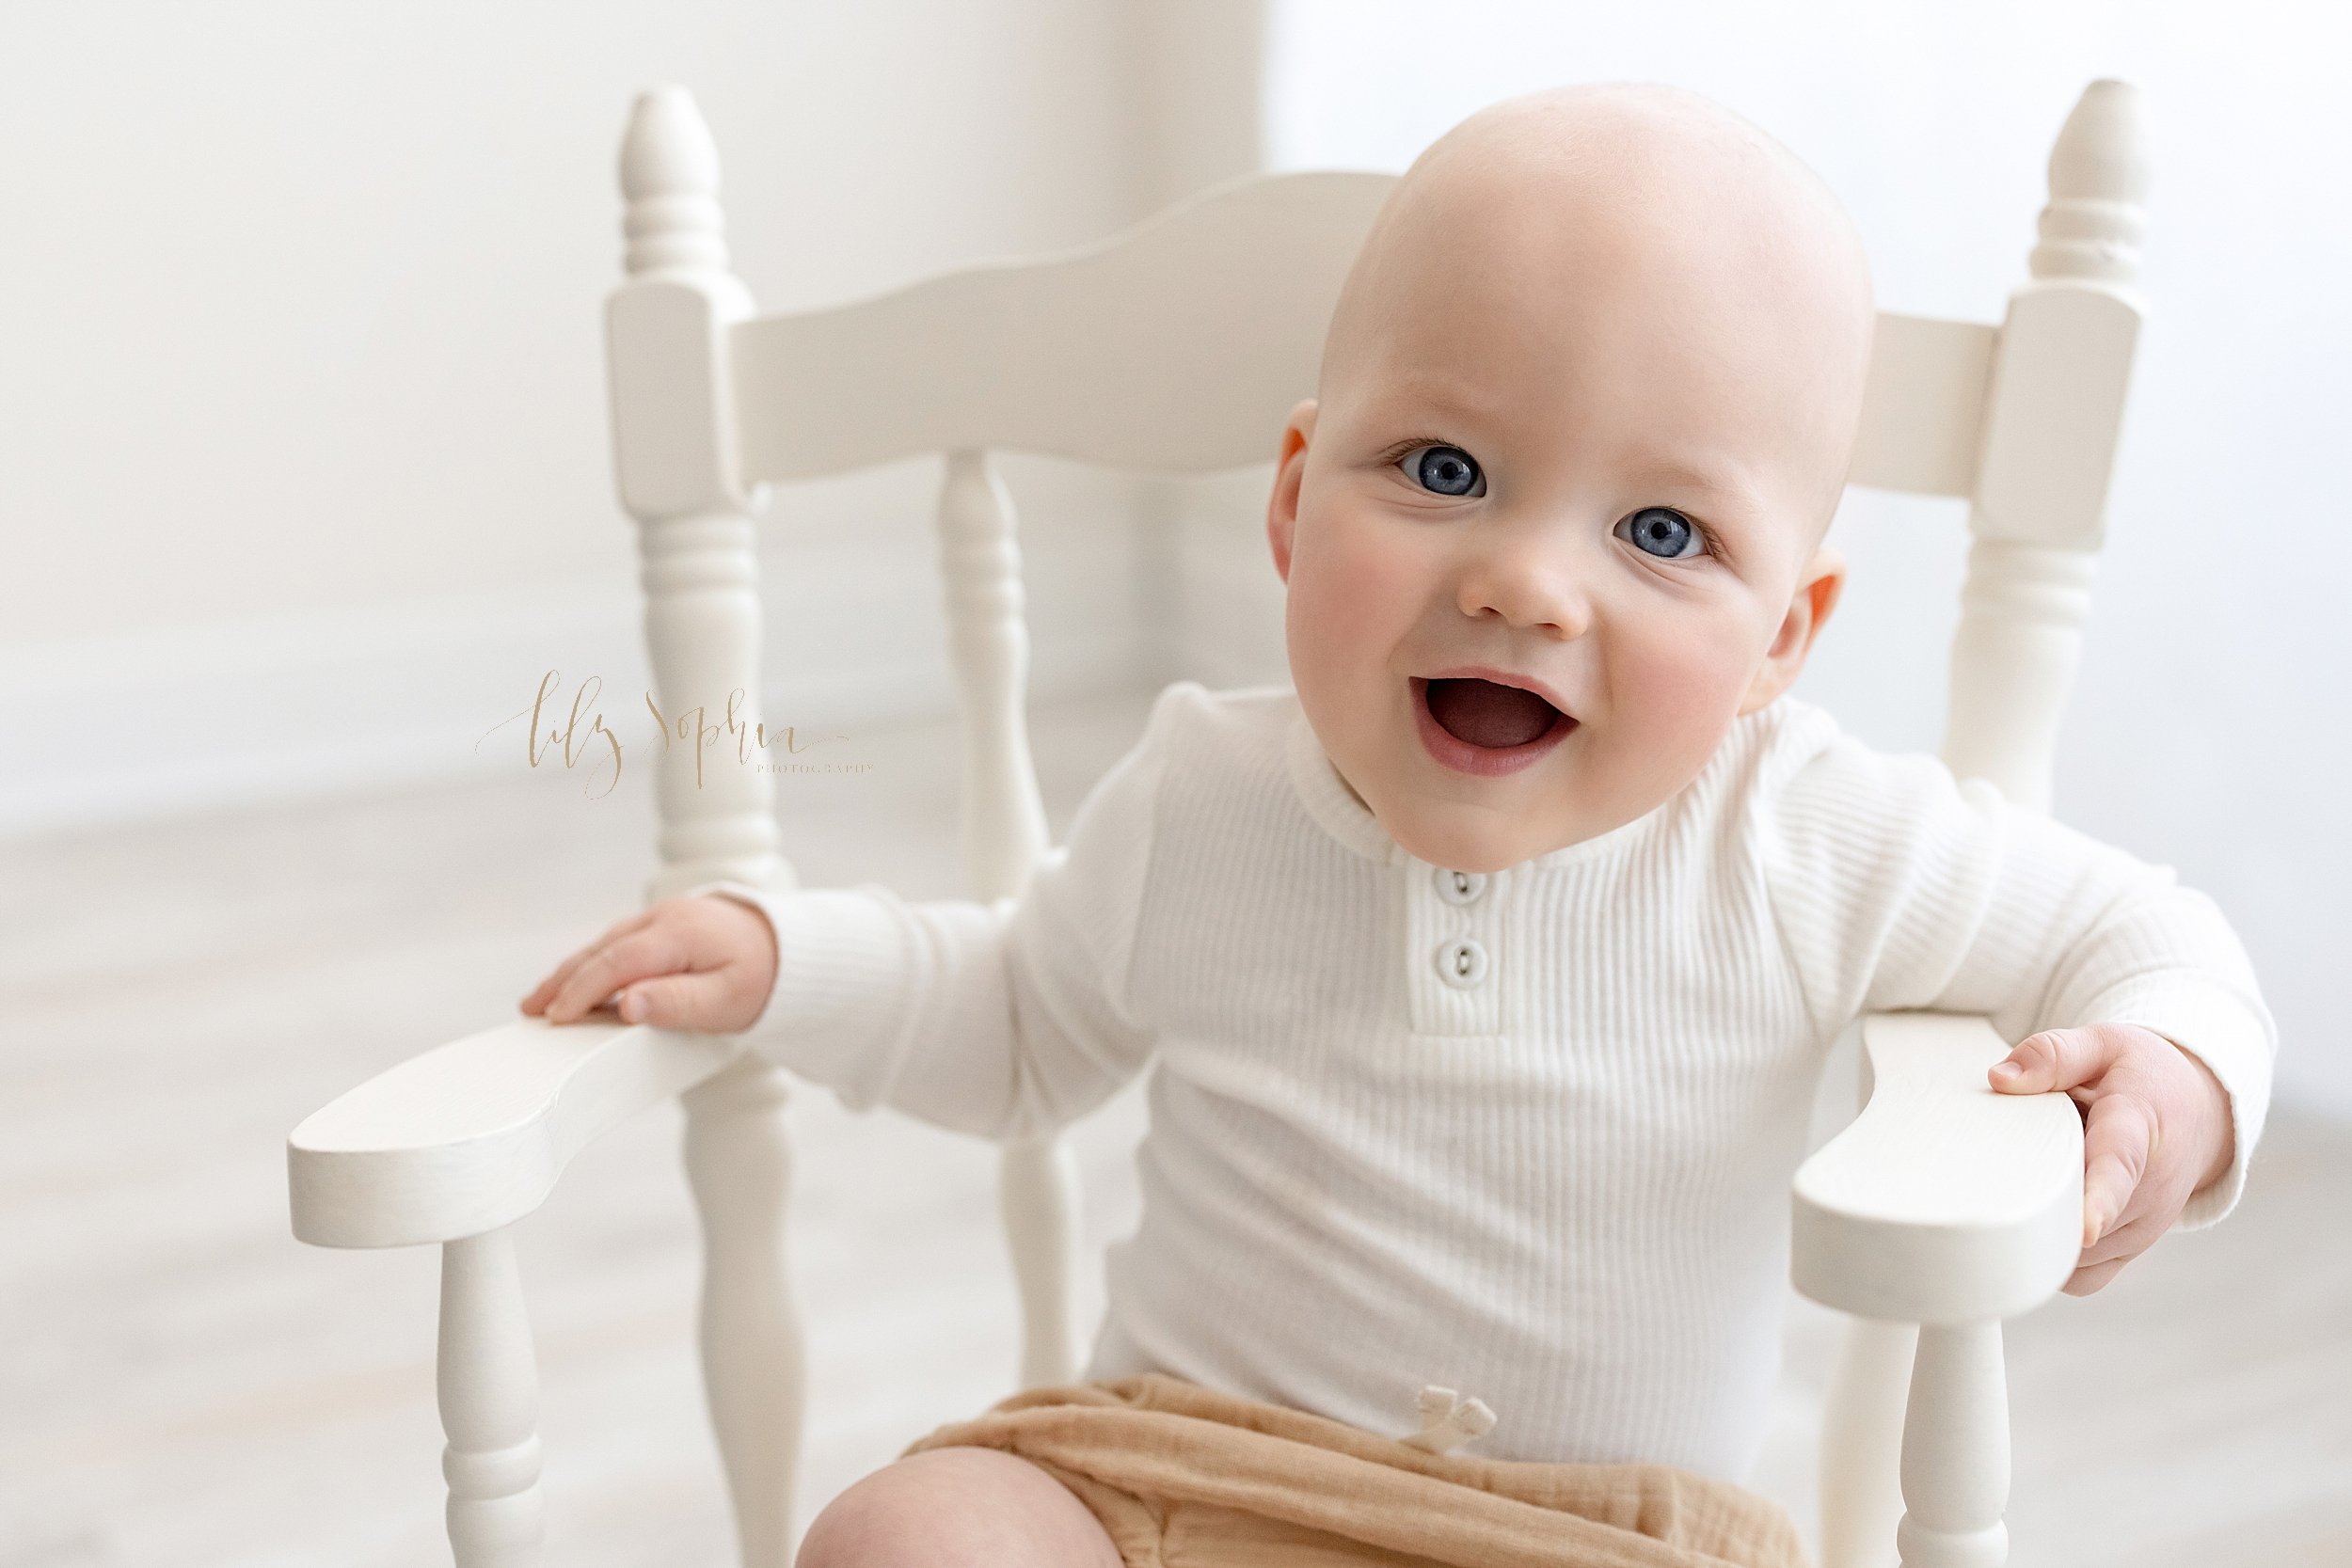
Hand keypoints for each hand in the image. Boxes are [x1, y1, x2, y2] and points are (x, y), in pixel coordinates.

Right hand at [519, 895, 780, 1034]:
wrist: (790, 949)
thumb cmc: (762, 978)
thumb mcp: (727, 1001)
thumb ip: (678, 1003)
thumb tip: (627, 1005)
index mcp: (679, 934)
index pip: (616, 963)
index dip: (581, 991)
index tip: (557, 1018)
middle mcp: (664, 919)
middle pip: (601, 950)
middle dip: (563, 981)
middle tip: (532, 1011)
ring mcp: (662, 918)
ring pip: (606, 945)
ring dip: (572, 971)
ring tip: (543, 1001)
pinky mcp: (663, 926)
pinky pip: (619, 945)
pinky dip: (594, 964)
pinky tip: (580, 983)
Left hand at [1988, 1022, 2233, 1294]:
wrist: (2198, 1113)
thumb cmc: (2140, 1076)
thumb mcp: (2104, 1045)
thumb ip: (2053, 1055)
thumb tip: (1999, 1079)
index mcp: (2137, 1128)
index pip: (2120, 1167)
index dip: (2100, 1199)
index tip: (2085, 1227)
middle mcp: (2149, 1189)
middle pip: (2079, 1214)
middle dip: (2042, 1192)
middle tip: (2040, 1146)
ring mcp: (2142, 1227)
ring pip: (2074, 1250)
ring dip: (2048, 1218)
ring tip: (2060, 1167)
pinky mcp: (2129, 1250)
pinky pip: (2081, 1274)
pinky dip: (2056, 1253)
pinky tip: (2051, 1209)